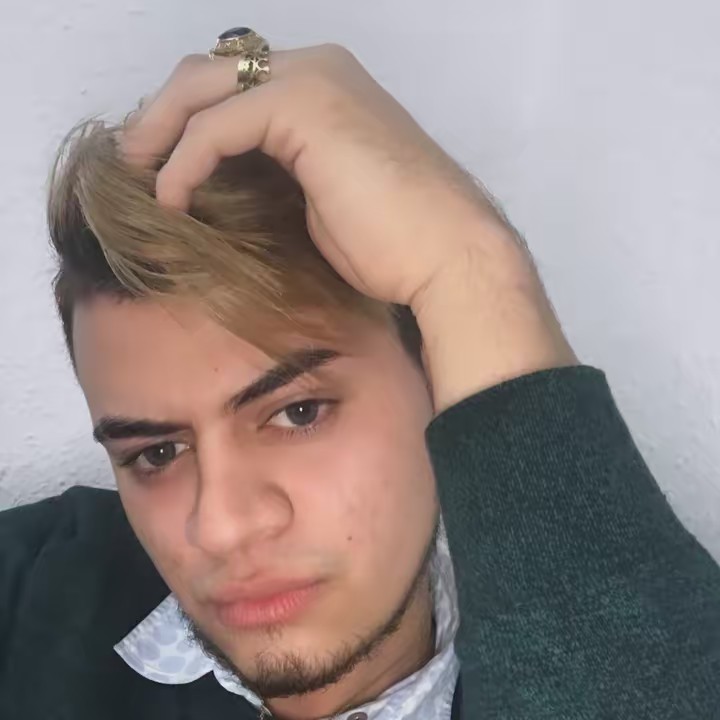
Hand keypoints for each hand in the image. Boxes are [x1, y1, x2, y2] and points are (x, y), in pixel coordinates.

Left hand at [122, 42, 574, 409]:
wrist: (446, 256)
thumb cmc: (396, 245)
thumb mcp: (321, 199)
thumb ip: (280, 173)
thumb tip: (234, 187)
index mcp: (325, 87)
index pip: (235, 86)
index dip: (189, 121)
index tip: (161, 165)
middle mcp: (316, 68)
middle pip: (208, 73)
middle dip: (162, 116)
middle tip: (134, 164)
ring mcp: (311, 80)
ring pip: (202, 87)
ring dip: (161, 133)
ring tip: (140, 179)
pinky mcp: (303, 107)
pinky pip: (216, 127)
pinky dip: (184, 162)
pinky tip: (173, 200)